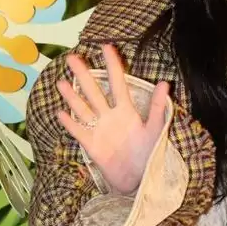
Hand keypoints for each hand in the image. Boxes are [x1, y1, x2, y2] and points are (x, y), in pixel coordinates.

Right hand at [56, 44, 169, 195]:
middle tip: (71, 57)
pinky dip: (70, 123)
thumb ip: (159, 107)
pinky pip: (79, 131)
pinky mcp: (92, 146)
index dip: (113, 65)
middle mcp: (111, 117)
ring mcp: (100, 130)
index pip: (118, 83)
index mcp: (127, 111)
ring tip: (61, 82)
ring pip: (83, 109)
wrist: (142, 180)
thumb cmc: (151, 154)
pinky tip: (60, 113)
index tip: (106, 46)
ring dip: (72, 96)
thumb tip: (166, 83)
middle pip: (94, 92)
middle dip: (84, 75)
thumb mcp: (157, 130)